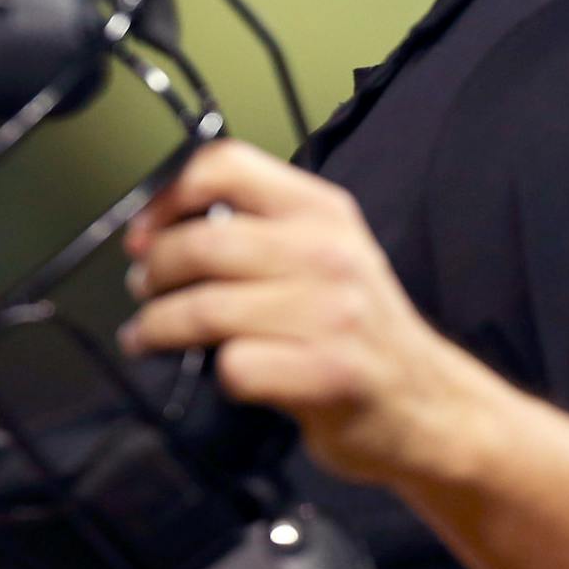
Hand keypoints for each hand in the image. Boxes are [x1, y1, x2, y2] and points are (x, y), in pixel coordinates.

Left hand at [118, 138, 484, 486]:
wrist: (426, 402)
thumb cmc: (356, 326)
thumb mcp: (324, 251)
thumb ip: (260, 228)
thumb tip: (162, 226)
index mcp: (322, 210)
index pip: (226, 166)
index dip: (168, 196)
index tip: (144, 231)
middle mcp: (328, 251)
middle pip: (203, 242)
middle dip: (154, 270)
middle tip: (142, 288)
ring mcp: (332, 313)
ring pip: (207, 307)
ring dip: (159, 326)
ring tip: (148, 334)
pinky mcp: (328, 373)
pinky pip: (236, 365)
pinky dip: (217, 373)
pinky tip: (221, 375)